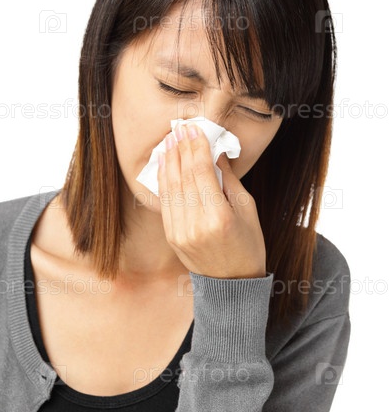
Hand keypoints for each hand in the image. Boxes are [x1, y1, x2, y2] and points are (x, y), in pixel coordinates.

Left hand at [157, 123, 266, 278]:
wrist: (232, 283)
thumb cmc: (248, 245)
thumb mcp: (248, 209)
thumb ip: (229, 180)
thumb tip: (215, 152)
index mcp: (219, 218)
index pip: (202, 173)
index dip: (196, 147)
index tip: (194, 129)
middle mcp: (196, 225)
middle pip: (183, 177)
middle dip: (181, 149)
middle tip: (179, 128)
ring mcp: (180, 232)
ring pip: (170, 188)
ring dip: (168, 161)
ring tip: (169, 140)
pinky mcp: (172, 236)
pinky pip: (165, 202)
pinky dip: (163, 180)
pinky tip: (165, 165)